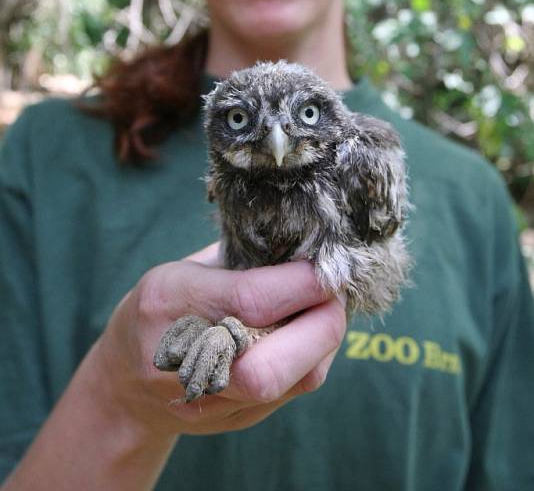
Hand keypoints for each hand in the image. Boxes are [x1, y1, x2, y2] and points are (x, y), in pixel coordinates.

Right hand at [93, 242, 346, 436]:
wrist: (124, 386)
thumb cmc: (162, 305)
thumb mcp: (185, 266)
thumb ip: (241, 256)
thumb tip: (306, 241)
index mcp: (170, 303)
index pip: (251, 301)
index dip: (303, 283)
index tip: (330, 263)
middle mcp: (187, 360)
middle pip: (270, 367)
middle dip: (323, 325)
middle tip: (336, 293)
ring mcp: (210, 399)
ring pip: (292, 384)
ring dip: (325, 342)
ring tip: (327, 308)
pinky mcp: (237, 419)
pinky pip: (293, 391)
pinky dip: (314, 357)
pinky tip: (311, 331)